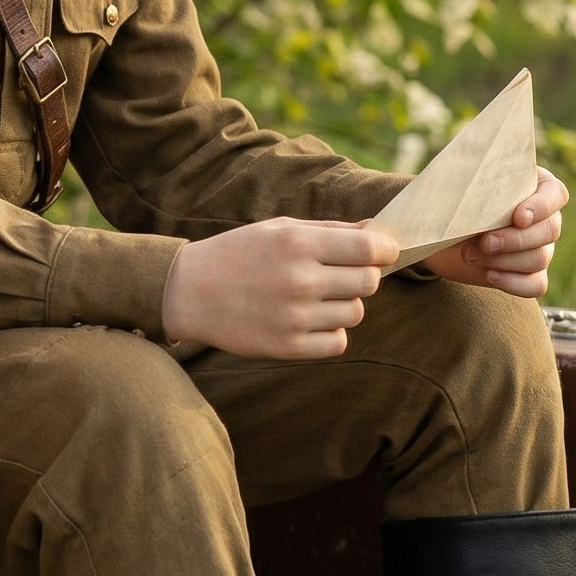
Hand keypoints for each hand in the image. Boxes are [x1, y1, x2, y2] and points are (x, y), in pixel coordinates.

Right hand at [162, 217, 401, 358]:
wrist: (190, 292)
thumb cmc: (240, 253)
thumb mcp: (280, 228)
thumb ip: (332, 230)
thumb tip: (380, 233)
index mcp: (298, 244)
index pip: (369, 248)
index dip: (385, 249)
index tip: (383, 251)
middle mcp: (299, 280)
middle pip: (369, 282)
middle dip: (364, 275)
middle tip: (341, 273)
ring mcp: (294, 317)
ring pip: (355, 313)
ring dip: (344, 304)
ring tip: (316, 296)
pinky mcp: (288, 347)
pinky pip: (337, 342)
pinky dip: (331, 332)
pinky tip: (311, 320)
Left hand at [429, 169, 569, 298]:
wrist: (440, 235)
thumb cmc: (453, 204)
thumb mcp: (457, 189)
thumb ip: (470, 184)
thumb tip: (467, 191)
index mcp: (534, 187)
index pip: (556, 194)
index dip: (542, 206)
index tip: (518, 217)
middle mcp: (543, 218)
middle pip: (549, 230)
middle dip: (515, 239)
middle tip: (484, 242)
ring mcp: (540, 248)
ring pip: (540, 258)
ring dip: (504, 260)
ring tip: (471, 255)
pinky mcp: (529, 275)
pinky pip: (537, 285)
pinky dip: (514, 283)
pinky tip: (490, 275)